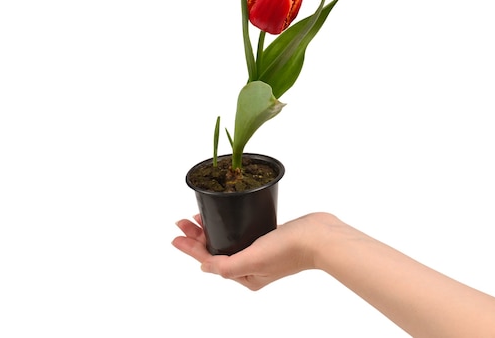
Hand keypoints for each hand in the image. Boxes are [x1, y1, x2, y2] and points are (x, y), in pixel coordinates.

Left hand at [172, 213, 325, 289]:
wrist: (319, 236)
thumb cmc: (288, 249)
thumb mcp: (252, 260)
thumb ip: (226, 267)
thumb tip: (204, 268)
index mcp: (247, 277)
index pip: (210, 261)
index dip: (191, 248)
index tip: (176, 237)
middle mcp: (252, 267)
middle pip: (216, 250)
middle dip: (197, 237)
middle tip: (182, 222)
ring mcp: (260, 252)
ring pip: (226, 241)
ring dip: (210, 231)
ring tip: (195, 219)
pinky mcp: (269, 238)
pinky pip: (240, 234)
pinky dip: (226, 227)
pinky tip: (222, 220)